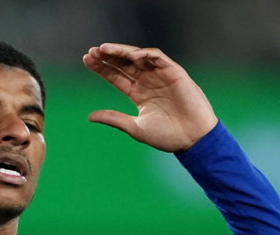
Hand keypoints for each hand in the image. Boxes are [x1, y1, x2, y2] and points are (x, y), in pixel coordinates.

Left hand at [83, 43, 217, 152]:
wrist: (192, 139)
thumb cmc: (167, 136)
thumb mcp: (135, 127)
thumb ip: (113, 118)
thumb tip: (90, 117)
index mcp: (138, 94)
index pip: (116, 76)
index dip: (102, 68)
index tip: (86, 59)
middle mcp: (148, 82)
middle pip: (124, 63)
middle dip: (107, 56)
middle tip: (92, 52)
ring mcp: (160, 76)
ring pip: (138, 57)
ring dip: (121, 51)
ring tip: (104, 49)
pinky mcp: (174, 72)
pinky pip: (158, 57)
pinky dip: (145, 54)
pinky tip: (131, 55)